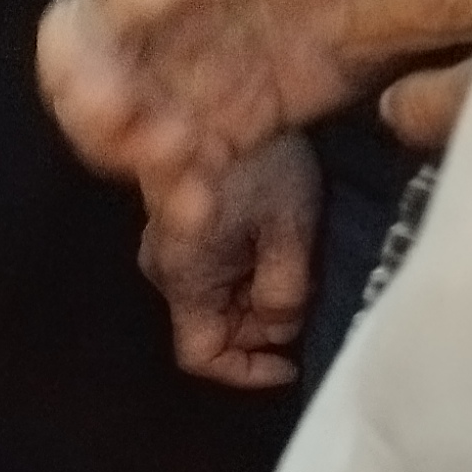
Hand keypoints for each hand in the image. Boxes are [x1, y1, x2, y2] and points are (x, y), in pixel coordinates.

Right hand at [34, 0, 471, 236]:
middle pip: (77, 39)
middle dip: (88, 82)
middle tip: (122, 116)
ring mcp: (172, 61)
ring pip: (102, 105)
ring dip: (119, 140)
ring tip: (167, 166)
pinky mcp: (209, 118)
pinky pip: (168, 160)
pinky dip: (176, 188)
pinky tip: (205, 206)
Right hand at [138, 131, 317, 388]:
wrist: (226, 100)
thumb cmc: (260, 165)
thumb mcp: (289, 229)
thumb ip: (285, 290)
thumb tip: (283, 328)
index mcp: (184, 276)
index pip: (201, 355)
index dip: (246, 371)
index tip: (292, 361)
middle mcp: (166, 271)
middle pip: (211, 330)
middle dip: (261, 329)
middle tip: (305, 302)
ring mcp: (170, 252)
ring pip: (215, 304)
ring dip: (257, 301)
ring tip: (296, 270)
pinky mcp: (180, 234)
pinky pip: (212, 277)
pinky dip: (248, 279)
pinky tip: (278, 252)